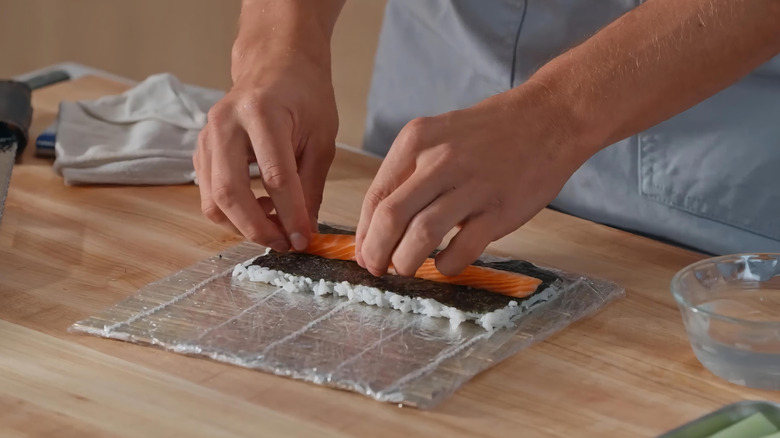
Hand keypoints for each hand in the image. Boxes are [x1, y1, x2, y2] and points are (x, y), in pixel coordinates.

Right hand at [194, 56, 337, 251]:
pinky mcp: (202, 149)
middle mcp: (226, 123)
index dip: (290, 216)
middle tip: (285, 245)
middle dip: (257, 229)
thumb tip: (304, 231)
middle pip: (230, 193)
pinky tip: (262, 209)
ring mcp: (207, 135)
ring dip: (243, 225)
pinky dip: (234, 212)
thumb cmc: (304, 96)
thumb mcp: (321, 139)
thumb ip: (311, 186)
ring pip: (213, 199)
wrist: (276, 64)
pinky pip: (209, 193)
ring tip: (276, 228)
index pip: (276, 178)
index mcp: (262, 113)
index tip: (304, 240)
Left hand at [355, 83, 590, 276]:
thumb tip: (380, 225)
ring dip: (406, 262)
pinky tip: (446, 262)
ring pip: (421, 236)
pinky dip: (447, 265)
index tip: (365, 253)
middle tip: (378, 269)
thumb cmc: (490, 132)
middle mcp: (439, 160)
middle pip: (390, 218)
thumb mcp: (439, 135)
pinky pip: (462, 249)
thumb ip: (410, 173)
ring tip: (407, 268)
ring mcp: (472, 185)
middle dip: (376, 253)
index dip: (365, 233)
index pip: (376, 196)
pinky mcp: (499, 210)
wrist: (550, 118)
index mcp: (416, 140)